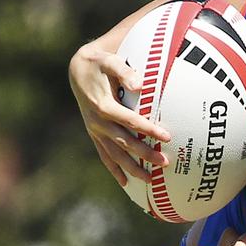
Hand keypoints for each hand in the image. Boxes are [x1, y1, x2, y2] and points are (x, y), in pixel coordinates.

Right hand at [68, 41, 171, 185]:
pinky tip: (126, 183)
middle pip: (124, 142)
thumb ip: (125, 72)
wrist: (78, 70)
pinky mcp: (94, 135)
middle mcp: (97, 122)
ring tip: (150, 180)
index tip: (167, 137)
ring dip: (132, 168)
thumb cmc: (100, 64)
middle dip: (144, 154)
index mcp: (103, 105)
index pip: (129, 121)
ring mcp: (95, 130)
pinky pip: (104, 155)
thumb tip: (140, 85)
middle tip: (165, 163)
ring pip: (114, 154)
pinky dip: (114, 169)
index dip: (148, 129)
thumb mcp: (110, 61)